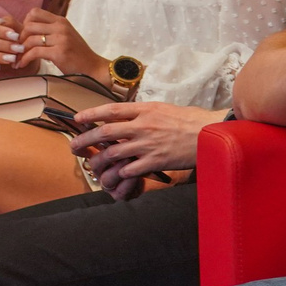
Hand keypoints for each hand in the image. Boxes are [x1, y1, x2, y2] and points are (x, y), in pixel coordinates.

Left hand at [8, 6, 108, 81]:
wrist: (93, 68)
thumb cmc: (78, 54)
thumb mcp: (66, 36)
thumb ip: (51, 30)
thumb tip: (28, 30)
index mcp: (61, 21)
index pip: (34, 12)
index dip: (25, 22)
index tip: (25, 35)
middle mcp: (61, 27)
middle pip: (29, 25)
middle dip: (20, 38)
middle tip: (19, 48)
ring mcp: (61, 39)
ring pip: (30, 39)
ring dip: (21, 51)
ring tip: (18, 59)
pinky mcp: (59, 52)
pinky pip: (34, 52)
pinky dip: (25, 59)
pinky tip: (22, 64)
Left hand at [68, 102, 218, 183]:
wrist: (211, 134)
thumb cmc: (194, 121)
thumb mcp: (167, 109)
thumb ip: (147, 113)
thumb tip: (132, 116)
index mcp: (146, 110)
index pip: (111, 110)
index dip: (91, 114)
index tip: (78, 118)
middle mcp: (143, 126)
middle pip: (105, 132)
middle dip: (84, 139)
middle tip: (74, 146)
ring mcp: (147, 144)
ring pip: (112, 153)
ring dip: (98, 161)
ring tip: (92, 166)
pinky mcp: (155, 161)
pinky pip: (129, 169)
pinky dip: (119, 173)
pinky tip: (116, 176)